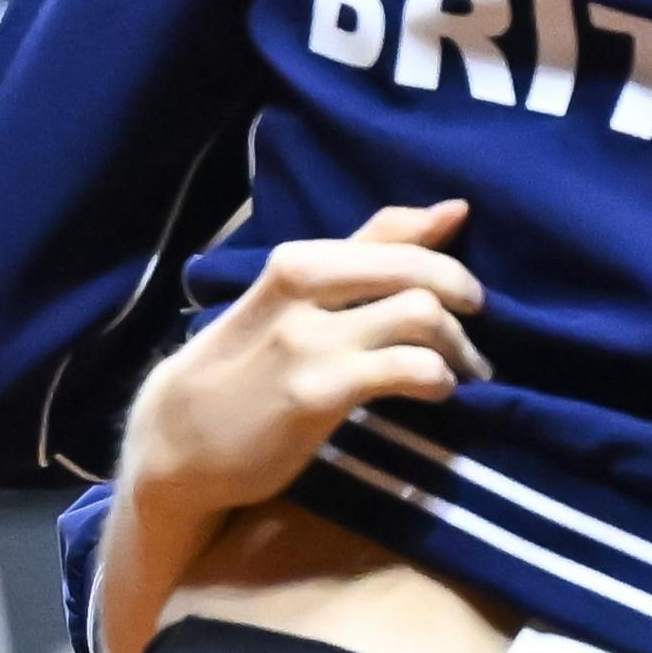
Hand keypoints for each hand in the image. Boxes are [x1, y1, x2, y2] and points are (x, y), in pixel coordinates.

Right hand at [122, 204, 488, 524]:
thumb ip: (367, 252)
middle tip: (476, 325)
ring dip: (459, 345)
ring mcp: (309, 343)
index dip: (448, 257)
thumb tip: (454, 208)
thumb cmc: (243, 364)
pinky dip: (439, 378)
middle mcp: (302, 289)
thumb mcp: (291, 298)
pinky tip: (438, 391)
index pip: (395, 235)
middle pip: (417, 271)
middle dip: (463, 295)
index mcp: (298, 261)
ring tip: (464, 368)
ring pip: (419, 315)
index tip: (469, 291)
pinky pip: (407, 369)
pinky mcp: (319, 394)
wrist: (174, 444)